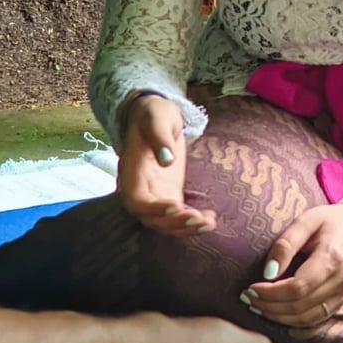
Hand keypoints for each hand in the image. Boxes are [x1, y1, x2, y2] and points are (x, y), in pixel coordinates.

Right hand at [117, 94, 214, 236]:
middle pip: (150, 218)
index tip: (175, 206)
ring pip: (164, 222)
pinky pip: (177, 215)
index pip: (136, 200)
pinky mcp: (168, 194)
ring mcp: (155, 193)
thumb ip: (160, 137)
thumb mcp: (157, 118)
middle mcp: (140, 188)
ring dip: (185, 228)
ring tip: (208, 223)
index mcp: (132, 171)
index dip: (153, 208)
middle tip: (198, 218)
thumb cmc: (154, 114)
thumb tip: (167, 160)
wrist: (155, 115)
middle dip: (173, 223)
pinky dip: (192, 221)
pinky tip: (211, 219)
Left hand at [243, 202, 342, 326]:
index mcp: (331, 259)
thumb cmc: (334, 220)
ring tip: (258, 306)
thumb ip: (286, 244)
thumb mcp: (308, 221)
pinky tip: (277, 311)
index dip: (270, 293)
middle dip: (269, 306)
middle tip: (247, 298)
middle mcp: (341, 281)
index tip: (250, 288)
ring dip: (278, 316)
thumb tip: (267, 273)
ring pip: (306, 318)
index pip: (297, 288)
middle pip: (299, 306)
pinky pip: (316, 318)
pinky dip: (293, 320)